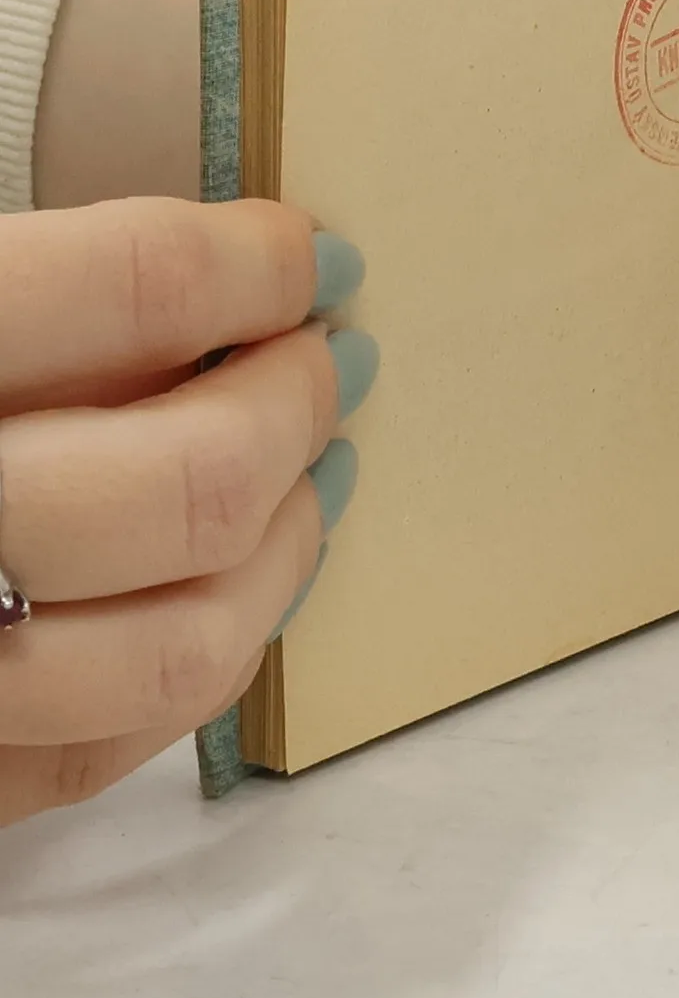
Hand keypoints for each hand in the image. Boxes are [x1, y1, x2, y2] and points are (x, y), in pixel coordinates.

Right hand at [0, 198, 370, 825]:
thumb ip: (31, 295)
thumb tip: (229, 269)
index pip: (122, 285)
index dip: (251, 260)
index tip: (310, 251)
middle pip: (188, 481)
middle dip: (296, 401)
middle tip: (328, 350)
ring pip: (186, 642)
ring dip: (292, 539)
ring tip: (319, 462)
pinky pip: (117, 746)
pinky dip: (216, 650)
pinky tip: (247, 571)